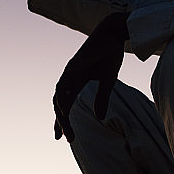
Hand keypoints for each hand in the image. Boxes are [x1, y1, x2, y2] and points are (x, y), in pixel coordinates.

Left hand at [53, 12, 128, 142]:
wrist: (114, 34)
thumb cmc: (110, 55)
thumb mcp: (108, 82)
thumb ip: (102, 99)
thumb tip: (99, 118)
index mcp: (76, 82)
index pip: (66, 105)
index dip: (63, 121)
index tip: (64, 138)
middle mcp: (69, 78)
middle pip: (59, 104)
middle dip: (61, 122)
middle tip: (65, 138)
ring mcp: (69, 72)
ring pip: (59, 98)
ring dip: (61, 115)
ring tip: (66, 129)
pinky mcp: (73, 66)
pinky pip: (64, 86)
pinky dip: (63, 98)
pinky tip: (64, 111)